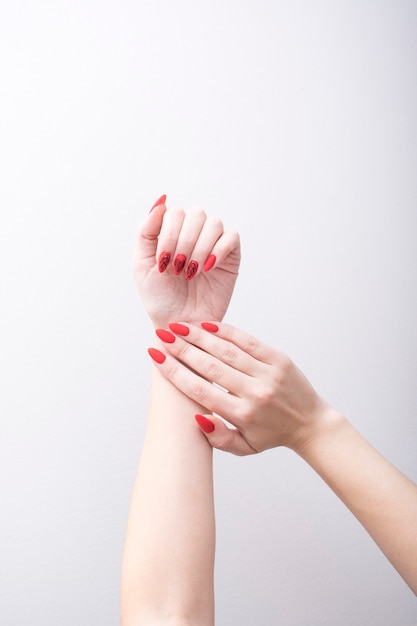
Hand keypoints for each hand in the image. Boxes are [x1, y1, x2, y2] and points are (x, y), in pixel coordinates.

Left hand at [133, 197, 239, 327]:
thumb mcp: (142, 265)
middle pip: (195, 213)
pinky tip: (207, 269)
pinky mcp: (231, 256)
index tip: (163, 263)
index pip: (173, 212)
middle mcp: (193, 233)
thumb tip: (161, 201)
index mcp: (171, 232)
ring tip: (192, 272)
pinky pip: (231, 237)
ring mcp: (213, 243)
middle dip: (184, 242)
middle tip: (178, 269)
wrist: (180, 324)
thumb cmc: (160, 298)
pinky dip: (218, 251)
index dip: (168, 235)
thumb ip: (146, 232)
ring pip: (213, 223)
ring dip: (200, 248)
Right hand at [147, 322, 336, 454]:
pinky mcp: (279, 359)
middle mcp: (255, 392)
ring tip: (178, 326)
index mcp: (243, 415)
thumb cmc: (271, 434)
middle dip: (182, 349)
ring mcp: (268, 373)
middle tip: (161, 335)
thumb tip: (197, 418)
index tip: (156, 356)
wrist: (310, 423)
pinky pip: (248, 341)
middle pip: (210, 366)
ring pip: (227, 350)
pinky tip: (206, 325)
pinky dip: (226, 331)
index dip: (175, 372)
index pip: (201, 390)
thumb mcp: (244, 447)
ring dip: (199, 336)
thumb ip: (218, 438)